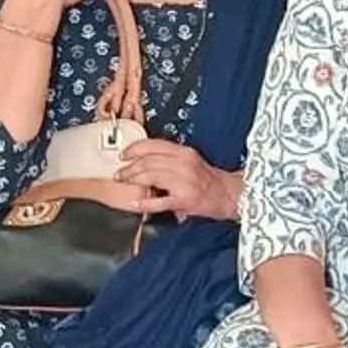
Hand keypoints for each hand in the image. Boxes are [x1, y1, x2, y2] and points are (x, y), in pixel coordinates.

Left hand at [116, 138, 238, 221]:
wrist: (228, 194)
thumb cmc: (208, 180)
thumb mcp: (190, 160)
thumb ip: (169, 158)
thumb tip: (143, 159)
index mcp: (184, 152)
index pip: (154, 145)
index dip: (134, 149)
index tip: (124, 154)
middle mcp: (184, 164)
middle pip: (149, 161)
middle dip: (129, 167)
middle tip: (120, 173)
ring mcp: (184, 181)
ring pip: (151, 176)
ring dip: (133, 179)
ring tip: (125, 183)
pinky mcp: (185, 199)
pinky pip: (160, 201)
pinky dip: (146, 202)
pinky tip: (137, 203)